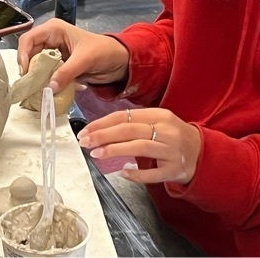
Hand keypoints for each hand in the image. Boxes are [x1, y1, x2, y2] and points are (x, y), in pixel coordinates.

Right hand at [17, 18, 129, 92]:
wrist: (120, 62)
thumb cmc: (105, 51)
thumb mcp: (85, 60)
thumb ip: (66, 73)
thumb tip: (48, 88)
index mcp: (53, 30)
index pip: (28, 39)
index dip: (23, 54)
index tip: (25, 71)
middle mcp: (49, 40)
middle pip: (29, 53)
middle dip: (28, 68)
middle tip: (29, 84)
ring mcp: (53, 53)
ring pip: (35, 65)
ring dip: (36, 77)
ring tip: (36, 89)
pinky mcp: (57, 66)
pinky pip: (45, 74)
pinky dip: (45, 82)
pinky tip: (46, 89)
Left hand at [78, 108, 201, 183]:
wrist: (204, 154)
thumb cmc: (173, 137)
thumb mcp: (156, 123)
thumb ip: (132, 124)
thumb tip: (99, 130)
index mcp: (159, 115)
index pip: (123, 116)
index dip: (100, 124)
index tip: (85, 131)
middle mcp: (167, 130)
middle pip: (128, 129)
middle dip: (102, 136)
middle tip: (85, 142)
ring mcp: (172, 150)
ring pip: (139, 147)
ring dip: (114, 150)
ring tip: (97, 154)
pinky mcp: (176, 169)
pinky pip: (152, 173)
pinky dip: (135, 173)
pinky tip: (121, 172)